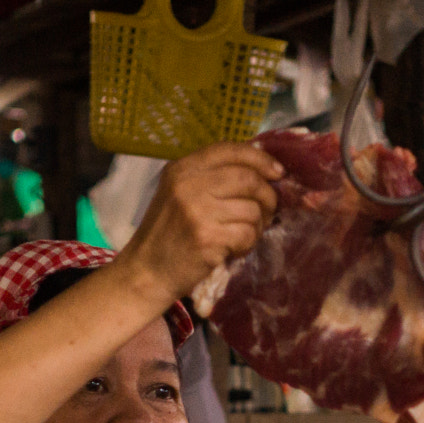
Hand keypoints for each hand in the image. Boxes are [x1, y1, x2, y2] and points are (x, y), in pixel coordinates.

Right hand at [112, 143, 281, 307]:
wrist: (146, 272)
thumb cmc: (168, 234)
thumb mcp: (180, 194)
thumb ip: (211, 178)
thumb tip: (262, 171)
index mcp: (182, 168)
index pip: (230, 150)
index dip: (260, 158)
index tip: (277, 172)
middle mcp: (188, 185)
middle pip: (248, 178)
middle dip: (268, 195)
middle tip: (268, 211)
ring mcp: (197, 211)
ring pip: (252, 208)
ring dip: (258, 225)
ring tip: (244, 234)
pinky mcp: (207, 238)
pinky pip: (248, 234)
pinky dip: (248, 243)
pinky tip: (235, 249)